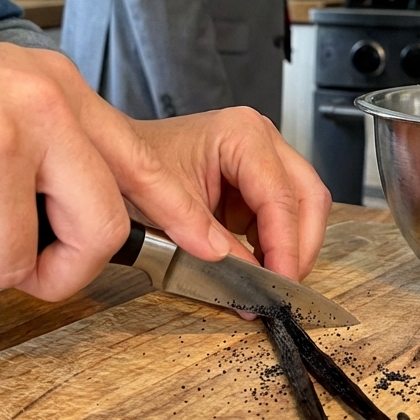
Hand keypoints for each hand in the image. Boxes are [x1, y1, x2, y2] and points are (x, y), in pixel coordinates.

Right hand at [0, 0, 232, 301]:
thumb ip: (43, 147)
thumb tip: (68, 221)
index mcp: (53, 87)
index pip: (138, 160)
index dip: (179, 214)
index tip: (215, 248)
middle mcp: (36, 110)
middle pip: (98, 230)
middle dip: (57, 269)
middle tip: (13, 265)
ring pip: (7, 261)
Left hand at [111, 108, 332, 280]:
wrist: (112, 155)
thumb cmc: (131, 165)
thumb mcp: (167, 206)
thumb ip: (210, 243)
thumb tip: (248, 283)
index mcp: (241, 134)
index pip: (280, 197)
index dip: (286, 246)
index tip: (280, 283)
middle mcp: (260, 137)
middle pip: (307, 198)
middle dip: (299, 247)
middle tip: (282, 286)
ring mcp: (262, 155)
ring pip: (303, 206)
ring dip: (289, 245)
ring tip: (267, 279)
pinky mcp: (257, 178)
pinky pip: (283, 213)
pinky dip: (275, 242)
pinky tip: (256, 263)